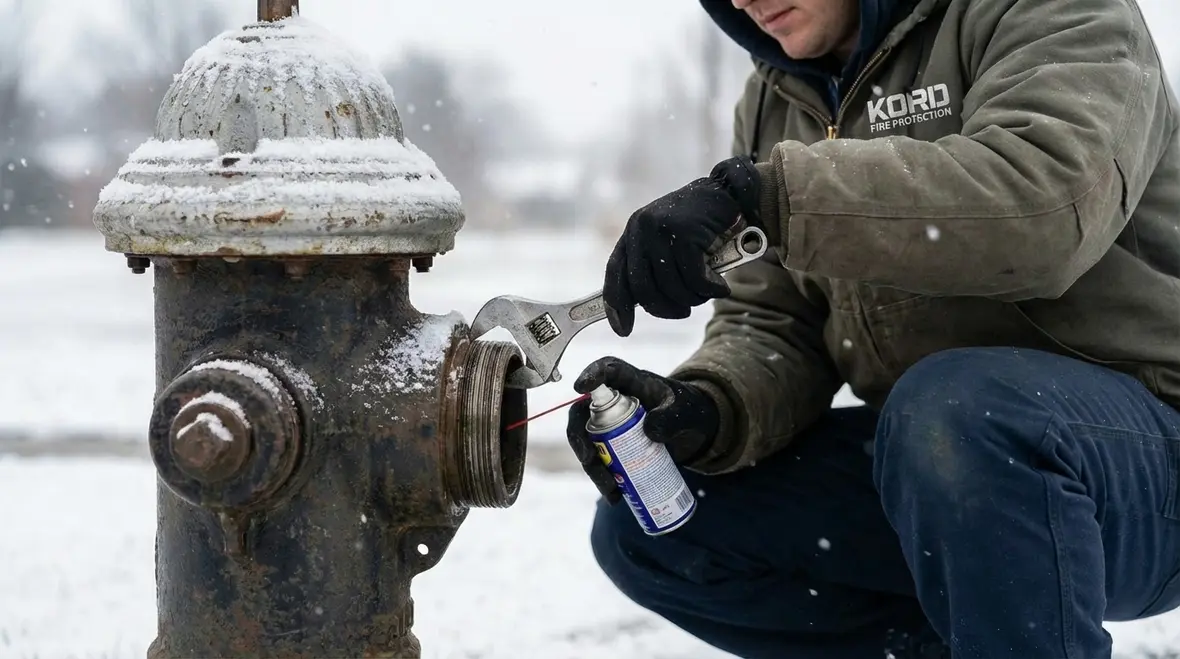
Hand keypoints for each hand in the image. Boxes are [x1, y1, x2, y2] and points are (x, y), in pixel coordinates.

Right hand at [565, 356, 719, 502]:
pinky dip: (604, 480)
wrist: (697, 432)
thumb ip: (672, 417)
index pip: (608, 370)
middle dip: (581, 439)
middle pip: (584, 414)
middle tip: (589, 460)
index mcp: (632, 382)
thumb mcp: (686, 412)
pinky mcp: (615, 447)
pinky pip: (601, 462)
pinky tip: (616, 497)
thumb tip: (649, 430)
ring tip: (611, 491)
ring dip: (593, 468)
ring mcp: (612, 425)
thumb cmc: (689, 412)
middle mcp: (615, 402)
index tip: (580, 386)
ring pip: (589, 443)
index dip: (591, 374)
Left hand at [603, 155, 762, 336]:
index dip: (618, 306)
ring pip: (671, 286)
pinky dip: (709, 289)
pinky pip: (694, 278)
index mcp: (632, 234)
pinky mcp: (684, 232)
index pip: (615, 274)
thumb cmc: (700, 228)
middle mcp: (640, 228)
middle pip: (643, 288)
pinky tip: (720, 287)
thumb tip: (643, 304)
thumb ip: (653, 268)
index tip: (624, 330)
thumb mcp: (668, 244)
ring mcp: (661, 228)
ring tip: (707, 292)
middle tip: (683, 311)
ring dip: (693, 298)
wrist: (730, 194)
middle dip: (664, 308)